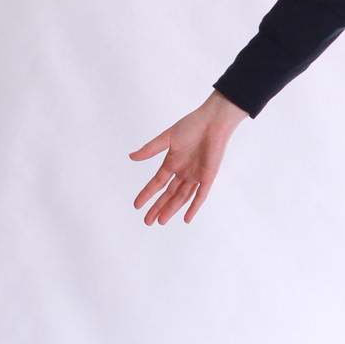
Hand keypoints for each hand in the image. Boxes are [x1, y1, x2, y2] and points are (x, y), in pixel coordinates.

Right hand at [129, 90, 247, 224]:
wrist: (213, 122)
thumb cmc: (192, 125)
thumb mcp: (167, 138)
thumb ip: (150, 149)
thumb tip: (131, 157)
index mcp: (172, 162)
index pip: (157, 183)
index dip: (147, 194)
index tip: (136, 205)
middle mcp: (183, 171)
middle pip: (169, 194)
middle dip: (158, 207)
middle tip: (147, 221)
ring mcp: (196, 175)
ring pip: (182, 197)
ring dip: (171, 209)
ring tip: (161, 221)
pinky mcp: (208, 176)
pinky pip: (201, 195)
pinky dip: (194, 207)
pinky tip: (187, 218)